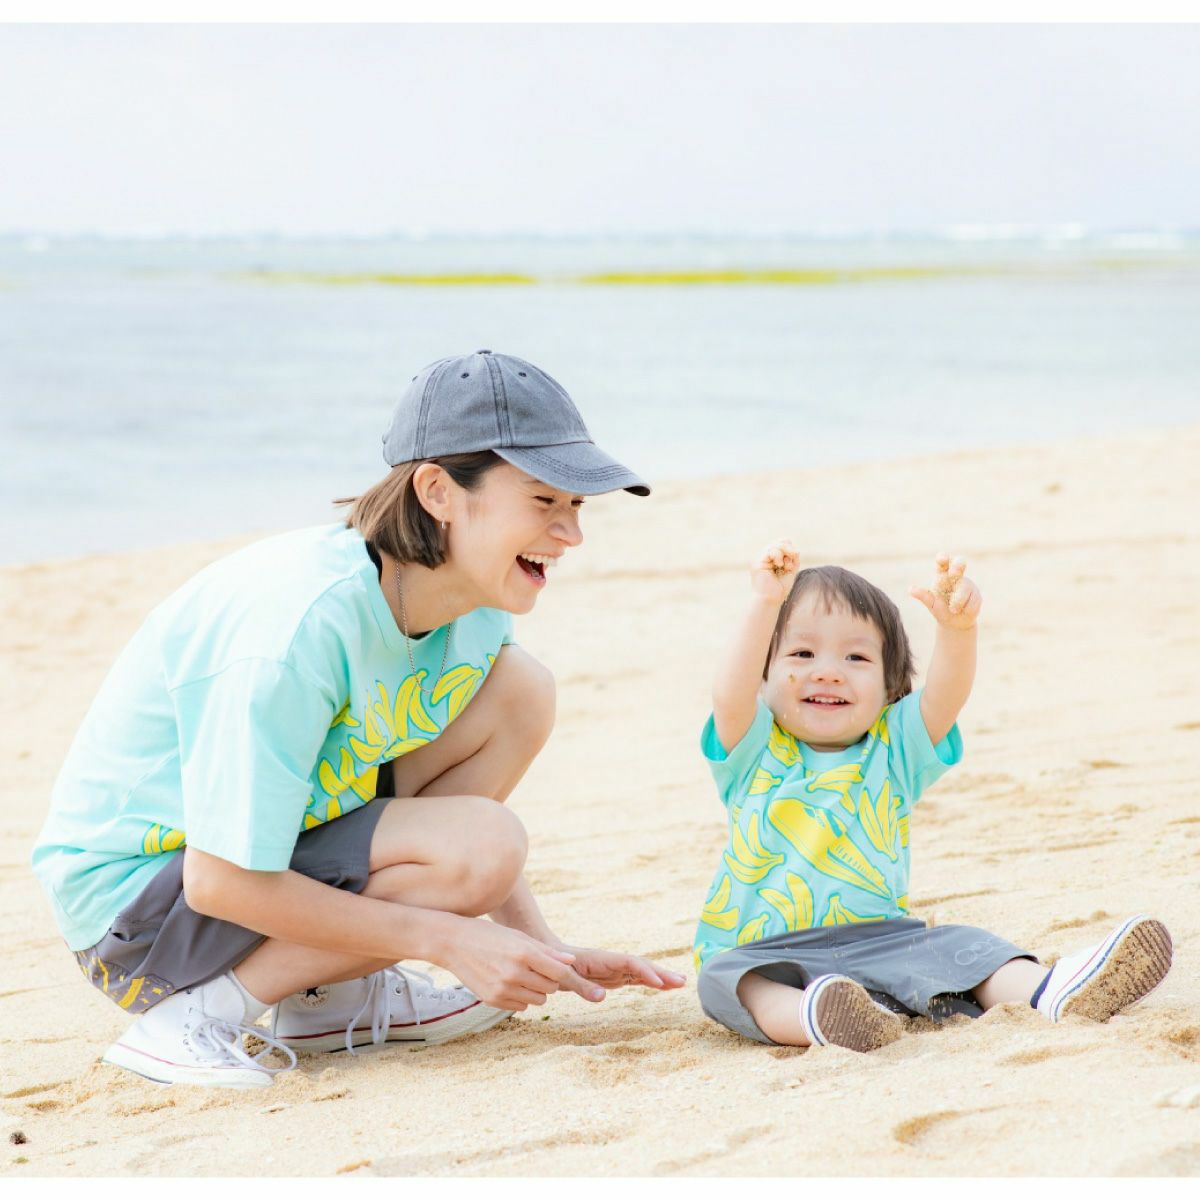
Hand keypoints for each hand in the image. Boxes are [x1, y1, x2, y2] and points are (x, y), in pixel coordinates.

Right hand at [437, 916, 606, 1011]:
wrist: (454, 943)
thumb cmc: (491, 936)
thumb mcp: (520, 937)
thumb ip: (547, 952)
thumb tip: (571, 964)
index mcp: (524, 953)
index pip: (561, 974)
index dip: (580, 983)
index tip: (599, 994)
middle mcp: (514, 973)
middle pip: (552, 989)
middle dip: (550, 980)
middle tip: (536, 967)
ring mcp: (502, 989)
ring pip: (538, 999)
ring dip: (537, 989)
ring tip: (520, 972)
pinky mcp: (493, 1000)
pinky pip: (521, 1006)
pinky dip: (521, 997)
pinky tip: (508, 981)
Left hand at [558, 944, 686, 990]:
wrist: (551, 958)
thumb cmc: (557, 966)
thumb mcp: (565, 976)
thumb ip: (582, 986)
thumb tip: (603, 998)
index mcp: (603, 959)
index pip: (629, 963)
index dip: (645, 971)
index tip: (659, 981)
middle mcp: (613, 962)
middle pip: (642, 966)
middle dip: (661, 973)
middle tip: (682, 981)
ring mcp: (616, 970)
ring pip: (643, 972)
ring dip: (661, 977)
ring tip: (682, 983)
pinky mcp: (615, 977)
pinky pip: (637, 979)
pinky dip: (652, 983)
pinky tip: (665, 988)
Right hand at [751, 539, 799, 604]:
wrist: (771, 599)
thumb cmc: (780, 588)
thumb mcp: (790, 569)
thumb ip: (792, 557)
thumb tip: (794, 548)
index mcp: (770, 557)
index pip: (782, 542)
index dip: (790, 548)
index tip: (794, 560)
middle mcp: (764, 556)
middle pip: (780, 541)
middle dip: (789, 550)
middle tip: (792, 561)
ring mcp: (759, 558)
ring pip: (775, 545)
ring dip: (785, 554)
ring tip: (785, 567)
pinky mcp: (757, 562)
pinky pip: (770, 551)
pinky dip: (778, 556)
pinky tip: (779, 565)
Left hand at [910, 553, 981, 629]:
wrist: (954, 623)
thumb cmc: (941, 609)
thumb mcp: (931, 603)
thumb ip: (923, 595)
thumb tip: (910, 589)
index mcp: (943, 575)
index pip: (943, 562)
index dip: (943, 558)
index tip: (941, 559)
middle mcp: (957, 576)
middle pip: (960, 562)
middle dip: (957, 566)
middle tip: (953, 573)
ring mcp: (968, 584)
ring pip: (965, 588)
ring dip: (958, 601)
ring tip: (953, 609)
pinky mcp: (977, 594)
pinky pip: (973, 600)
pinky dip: (966, 608)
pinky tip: (964, 611)